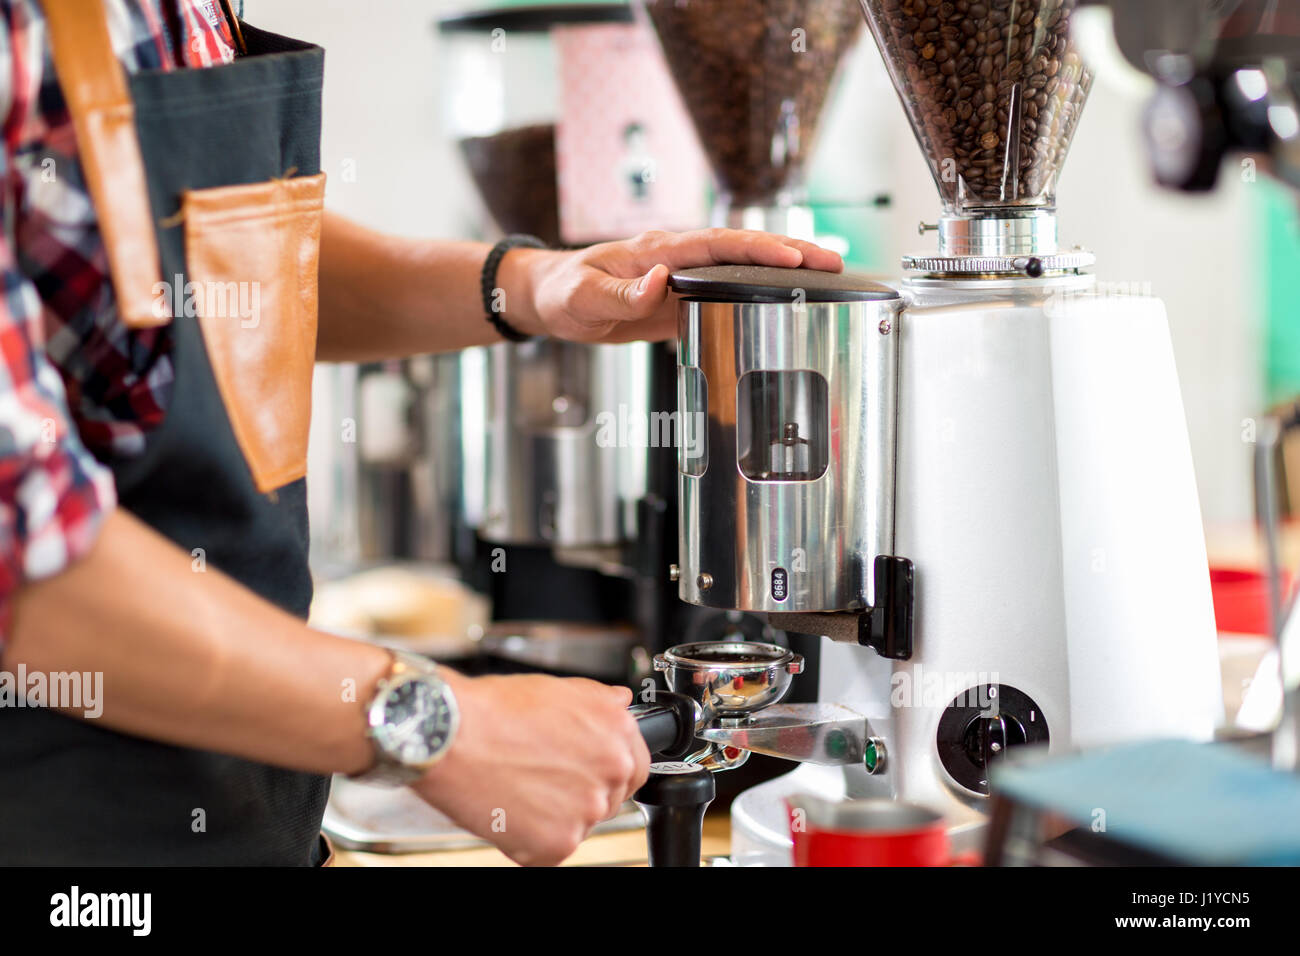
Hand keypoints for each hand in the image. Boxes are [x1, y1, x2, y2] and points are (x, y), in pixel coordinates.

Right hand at [410, 671, 649, 865]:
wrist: (448, 735)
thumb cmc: (493, 710)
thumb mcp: (558, 687)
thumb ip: (599, 700)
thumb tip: (621, 702)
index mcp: (616, 734)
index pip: (636, 764)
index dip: (610, 766)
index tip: (589, 768)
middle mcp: (609, 773)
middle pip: (609, 796)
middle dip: (581, 790)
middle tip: (543, 777)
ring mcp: (585, 812)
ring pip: (579, 823)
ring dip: (555, 813)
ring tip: (518, 786)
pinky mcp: (556, 844)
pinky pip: (550, 848)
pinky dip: (530, 837)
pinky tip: (509, 808)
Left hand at [503, 228, 843, 343]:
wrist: (548, 298)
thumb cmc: (562, 292)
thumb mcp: (585, 297)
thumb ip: (623, 292)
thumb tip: (661, 280)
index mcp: (658, 249)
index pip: (718, 244)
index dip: (758, 250)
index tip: (794, 258)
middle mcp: (676, 255)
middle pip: (742, 247)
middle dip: (790, 251)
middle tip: (834, 261)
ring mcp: (682, 274)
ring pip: (741, 266)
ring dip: (783, 268)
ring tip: (827, 276)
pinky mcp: (680, 296)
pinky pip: (727, 289)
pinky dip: (760, 289)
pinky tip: (785, 298)